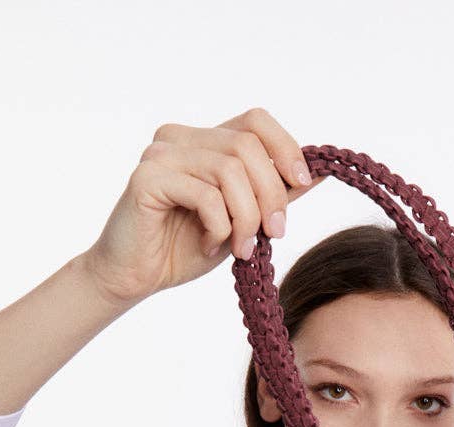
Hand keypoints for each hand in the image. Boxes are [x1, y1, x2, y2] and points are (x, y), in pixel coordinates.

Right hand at [79, 107, 325, 304]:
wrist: (135, 277)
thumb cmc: (185, 248)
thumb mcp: (243, 219)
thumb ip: (273, 194)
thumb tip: (318, 173)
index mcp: (204, 141)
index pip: (255, 121)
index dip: (285, 148)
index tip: (301, 184)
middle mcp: (180, 138)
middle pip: (247, 147)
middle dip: (271, 195)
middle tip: (274, 234)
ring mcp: (161, 154)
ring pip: (230, 171)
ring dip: (247, 218)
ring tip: (242, 249)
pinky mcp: (147, 178)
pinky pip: (205, 196)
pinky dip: (219, 227)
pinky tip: (210, 245)